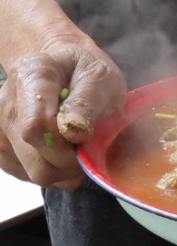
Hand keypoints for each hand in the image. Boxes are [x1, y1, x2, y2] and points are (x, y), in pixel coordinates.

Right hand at [0, 40, 125, 188]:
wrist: (64, 68)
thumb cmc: (84, 71)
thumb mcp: (98, 76)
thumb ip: (87, 102)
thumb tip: (74, 132)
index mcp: (31, 75)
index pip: (36, 126)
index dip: (67, 145)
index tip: (88, 140)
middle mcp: (6, 103)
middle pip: (34, 156)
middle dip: (71, 161)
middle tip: (90, 145)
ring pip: (33, 172)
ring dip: (65, 169)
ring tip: (78, 145)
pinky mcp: (1, 149)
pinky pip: (30, 177)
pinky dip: (55, 172)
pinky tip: (64, 151)